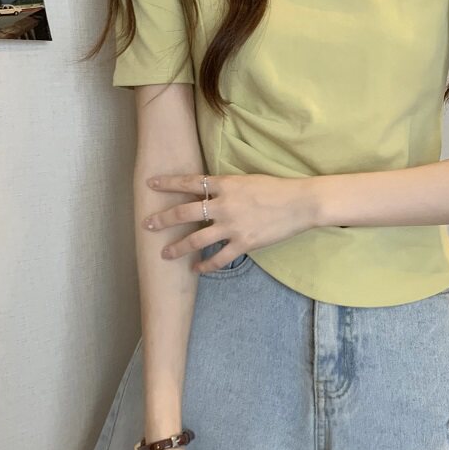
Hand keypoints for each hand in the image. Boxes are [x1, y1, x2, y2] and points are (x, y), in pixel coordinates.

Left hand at [142, 172, 317, 272]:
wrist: (300, 203)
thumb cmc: (277, 188)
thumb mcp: (248, 180)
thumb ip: (227, 186)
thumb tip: (208, 191)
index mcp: (225, 184)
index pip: (190, 182)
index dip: (168, 183)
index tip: (151, 184)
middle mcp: (224, 205)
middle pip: (185, 212)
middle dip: (163, 219)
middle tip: (147, 224)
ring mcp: (232, 226)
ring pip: (196, 239)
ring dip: (178, 247)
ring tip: (165, 254)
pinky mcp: (244, 243)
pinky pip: (219, 258)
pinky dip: (206, 266)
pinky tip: (196, 269)